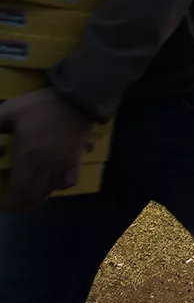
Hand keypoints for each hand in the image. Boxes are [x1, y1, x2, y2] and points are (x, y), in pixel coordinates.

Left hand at [0, 88, 94, 210]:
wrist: (77, 98)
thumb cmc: (41, 106)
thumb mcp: (9, 111)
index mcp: (28, 157)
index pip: (18, 190)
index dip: (10, 202)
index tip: (3, 203)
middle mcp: (47, 166)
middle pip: (34, 195)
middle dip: (21, 204)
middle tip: (12, 204)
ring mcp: (63, 164)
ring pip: (49, 191)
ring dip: (37, 197)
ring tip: (28, 197)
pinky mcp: (76, 159)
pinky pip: (68, 182)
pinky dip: (58, 186)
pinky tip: (52, 183)